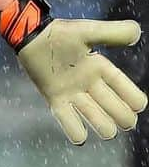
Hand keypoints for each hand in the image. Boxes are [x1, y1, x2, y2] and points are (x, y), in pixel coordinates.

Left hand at [18, 19, 147, 144]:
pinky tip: (80, 135)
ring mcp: (73, 93)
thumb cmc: (58, 33)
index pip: (129, 92)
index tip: (136, 104)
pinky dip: (76, 132)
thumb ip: (112, 32)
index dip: (135, 100)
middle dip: (124, 118)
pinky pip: (68, 122)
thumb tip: (137, 31)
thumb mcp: (88, 31)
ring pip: (98, 120)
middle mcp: (91, 84)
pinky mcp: (55, 99)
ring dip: (105, 127)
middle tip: (122, 119)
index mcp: (102, 69)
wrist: (29, 36)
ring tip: (106, 128)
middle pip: (117, 110)